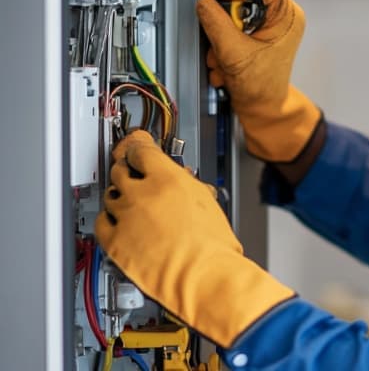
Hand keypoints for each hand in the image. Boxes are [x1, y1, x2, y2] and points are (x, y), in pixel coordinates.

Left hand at [95, 130, 294, 347]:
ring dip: (120, 196)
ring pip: (111, 195)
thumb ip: (187, 186)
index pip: (142, 150)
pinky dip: (108, 219)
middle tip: (135, 175)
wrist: (205, 276)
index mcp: (168, 178)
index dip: (139, 146)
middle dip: (128, 170)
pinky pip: (101, 222)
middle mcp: (142, 193)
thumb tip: (181, 183)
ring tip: (131, 203)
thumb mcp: (208, 202)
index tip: (137, 145)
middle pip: (122, 170)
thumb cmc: (214, 246)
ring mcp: (125, 217)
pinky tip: (117, 222)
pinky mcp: (115, 242)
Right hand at [196, 0, 320, 161]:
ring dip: (220, 42)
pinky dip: (222, 48)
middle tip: (221, 40)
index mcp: (288, 16)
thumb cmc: (262, 86)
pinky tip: (227, 64)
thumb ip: (216, 24)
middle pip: (242, 2)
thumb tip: (204, 3)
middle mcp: (280, 18)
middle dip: (224, 25)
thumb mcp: (234, 53)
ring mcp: (265, 28)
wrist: (260, 107)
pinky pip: (228, 31)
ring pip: (231, 18)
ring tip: (226, 60)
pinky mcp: (251, 36)